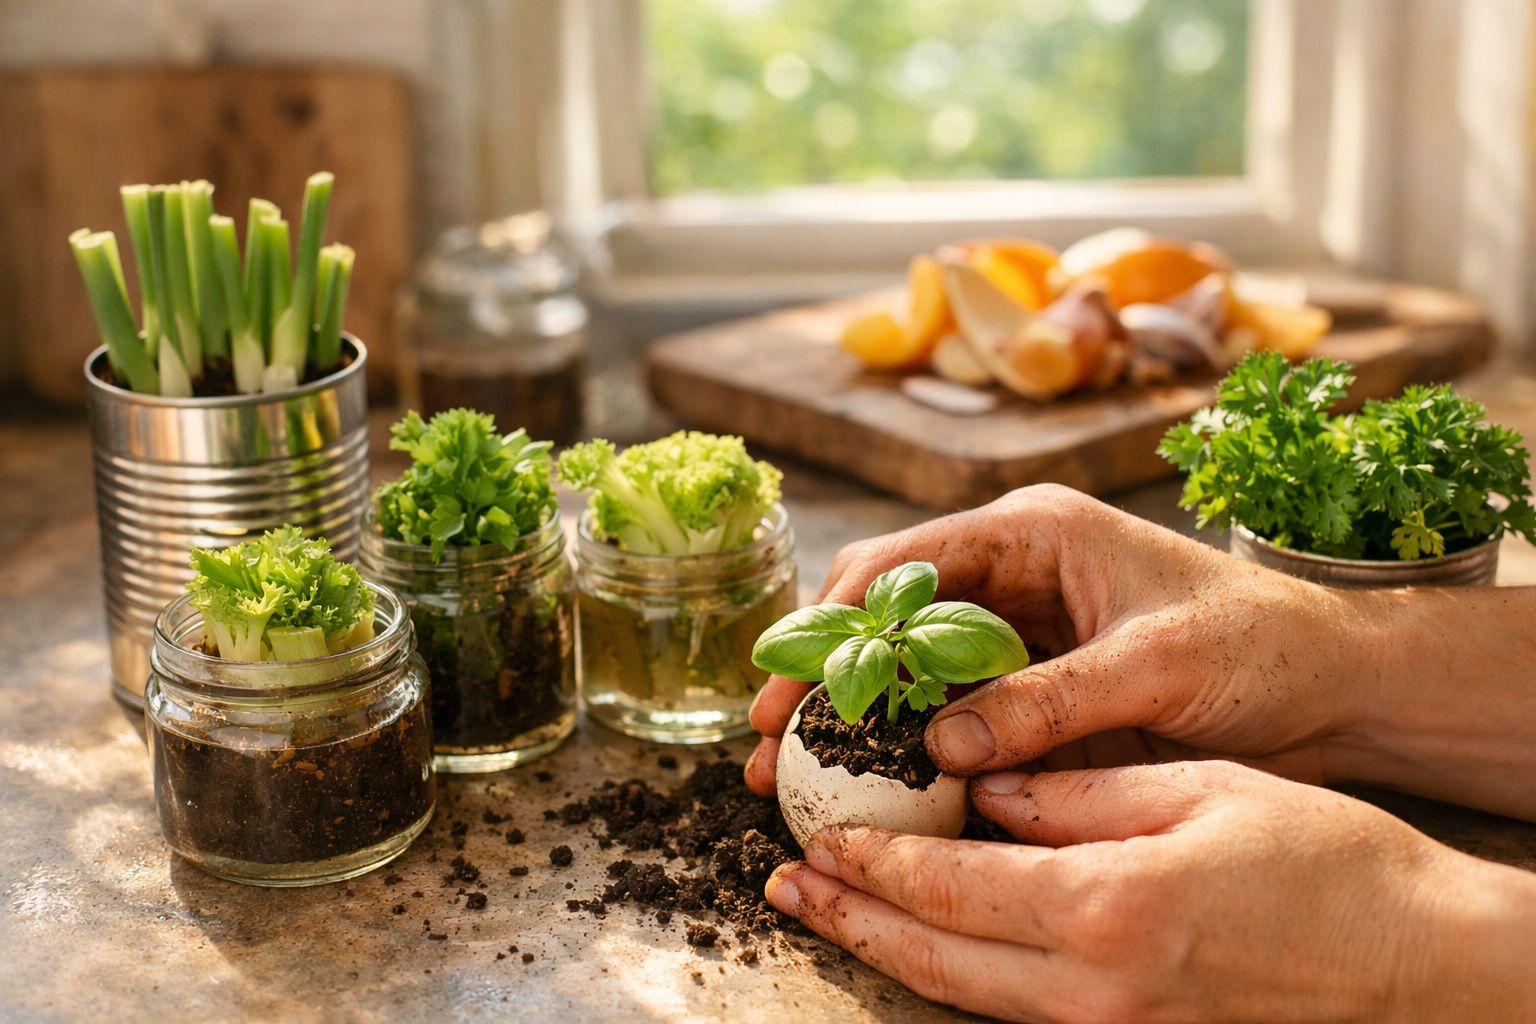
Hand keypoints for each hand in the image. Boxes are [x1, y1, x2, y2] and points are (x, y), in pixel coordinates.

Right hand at [746, 484, 1371, 795]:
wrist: (1333, 684)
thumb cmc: (1260, 642)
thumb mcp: (1156, 664)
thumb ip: (1051, 699)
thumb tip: (946, 747)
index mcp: (1032, 529)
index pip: (900, 563)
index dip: (832, 623)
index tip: (785, 685)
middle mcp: (1009, 572)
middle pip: (882, 614)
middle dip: (819, 673)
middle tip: (766, 741)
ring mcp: (1015, 630)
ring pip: (902, 666)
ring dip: (850, 715)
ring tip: (789, 774)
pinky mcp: (1028, 684)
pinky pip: (946, 710)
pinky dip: (905, 745)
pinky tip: (873, 785)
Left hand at [766, 761, 1535, 1022]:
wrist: (1419, 968)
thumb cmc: (1329, 866)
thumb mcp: (1201, 793)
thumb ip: (1081, 795)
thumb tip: (989, 792)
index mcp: (1107, 908)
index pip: (953, 885)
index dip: (876, 862)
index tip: (820, 838)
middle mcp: (1094, 985)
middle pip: (936, 955)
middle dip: (852, 916)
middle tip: (786, 885)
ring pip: (965, 995)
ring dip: (890, 950)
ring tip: (830, 913)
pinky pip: (1016, 1011)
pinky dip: (956, 977)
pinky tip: (926, 945)